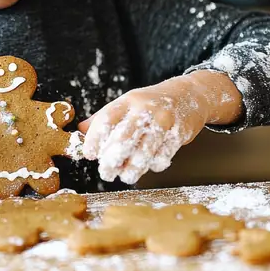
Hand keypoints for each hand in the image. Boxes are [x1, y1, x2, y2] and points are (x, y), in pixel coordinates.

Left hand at [78, 75, 211, 184]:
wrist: (189, 95)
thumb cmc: (151, 103)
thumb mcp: (126, 103)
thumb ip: (104, 118)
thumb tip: (80, 132)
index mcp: (128, 100)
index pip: (107, 119)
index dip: (95, 138)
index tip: (89, 154)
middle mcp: (145, 109)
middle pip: (124, 138)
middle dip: (112, 160)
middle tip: (106, 172)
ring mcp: (164, 121)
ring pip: (144, 152)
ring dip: (132, 169)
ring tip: (125, 176)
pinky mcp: (179, 134)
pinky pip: (163, 156)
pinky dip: (153, 165)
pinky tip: (148, 166)